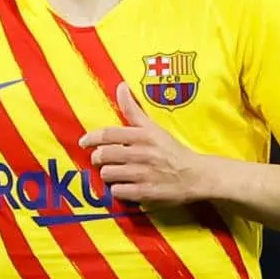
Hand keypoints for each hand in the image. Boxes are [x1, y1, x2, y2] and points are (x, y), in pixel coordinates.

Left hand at [79, 82, 211, 206]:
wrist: (196, 175)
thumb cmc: (172, 150)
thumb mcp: (153, 128)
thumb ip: (133, 109)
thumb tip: (121, 86)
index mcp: (143, 135)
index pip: (108, 134)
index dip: (91, 138)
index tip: (83, 142)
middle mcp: (142, 153)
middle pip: (104, 155)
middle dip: (98, 158)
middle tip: (100, 159)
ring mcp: (143, 174)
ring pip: (108, 173)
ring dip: (107, 174)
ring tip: (114, 173)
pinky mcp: (145, 192)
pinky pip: (118, 191)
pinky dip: (117, 189)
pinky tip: (124, 186)